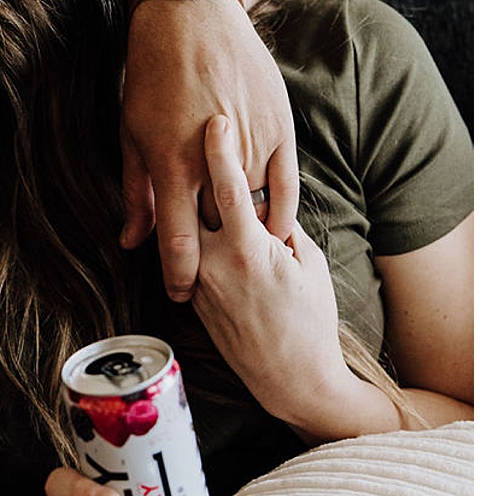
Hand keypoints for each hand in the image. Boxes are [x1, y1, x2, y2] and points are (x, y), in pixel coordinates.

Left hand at [119, 0, 298, 301]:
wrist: (192, 23)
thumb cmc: (151, 80)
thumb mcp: (132, 137)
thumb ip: (135, 194)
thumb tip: (132, 241)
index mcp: (170, 168)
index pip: (176, 240)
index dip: (178, 274)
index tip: (181, 295)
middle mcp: (212, 162)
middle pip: (218, 231)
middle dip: (215, 263)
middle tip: (215, 287)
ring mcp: (251, 145)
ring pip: (257, 209)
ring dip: (254, 239)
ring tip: (250, 264)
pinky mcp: (280, 128)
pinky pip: (288, 183)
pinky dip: (283, 209)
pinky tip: (276, 228)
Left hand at [190, 114, 357, 437]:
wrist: (289, 377)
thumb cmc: (310, 320)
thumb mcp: (309, 266)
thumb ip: (284, 228)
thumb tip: (267, 198)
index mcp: (249, 251)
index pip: (228, 188)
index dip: (220, 151)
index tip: (216, 119)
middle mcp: (216, 264)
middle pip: (195, 200)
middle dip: (195, 165)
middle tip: (196, 128)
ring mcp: (199, 281)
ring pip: (185, 226)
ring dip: (190, 196)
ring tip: (193, 164)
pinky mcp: (192, 296)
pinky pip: (187, 253)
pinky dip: (192, 230)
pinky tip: (195, 209)